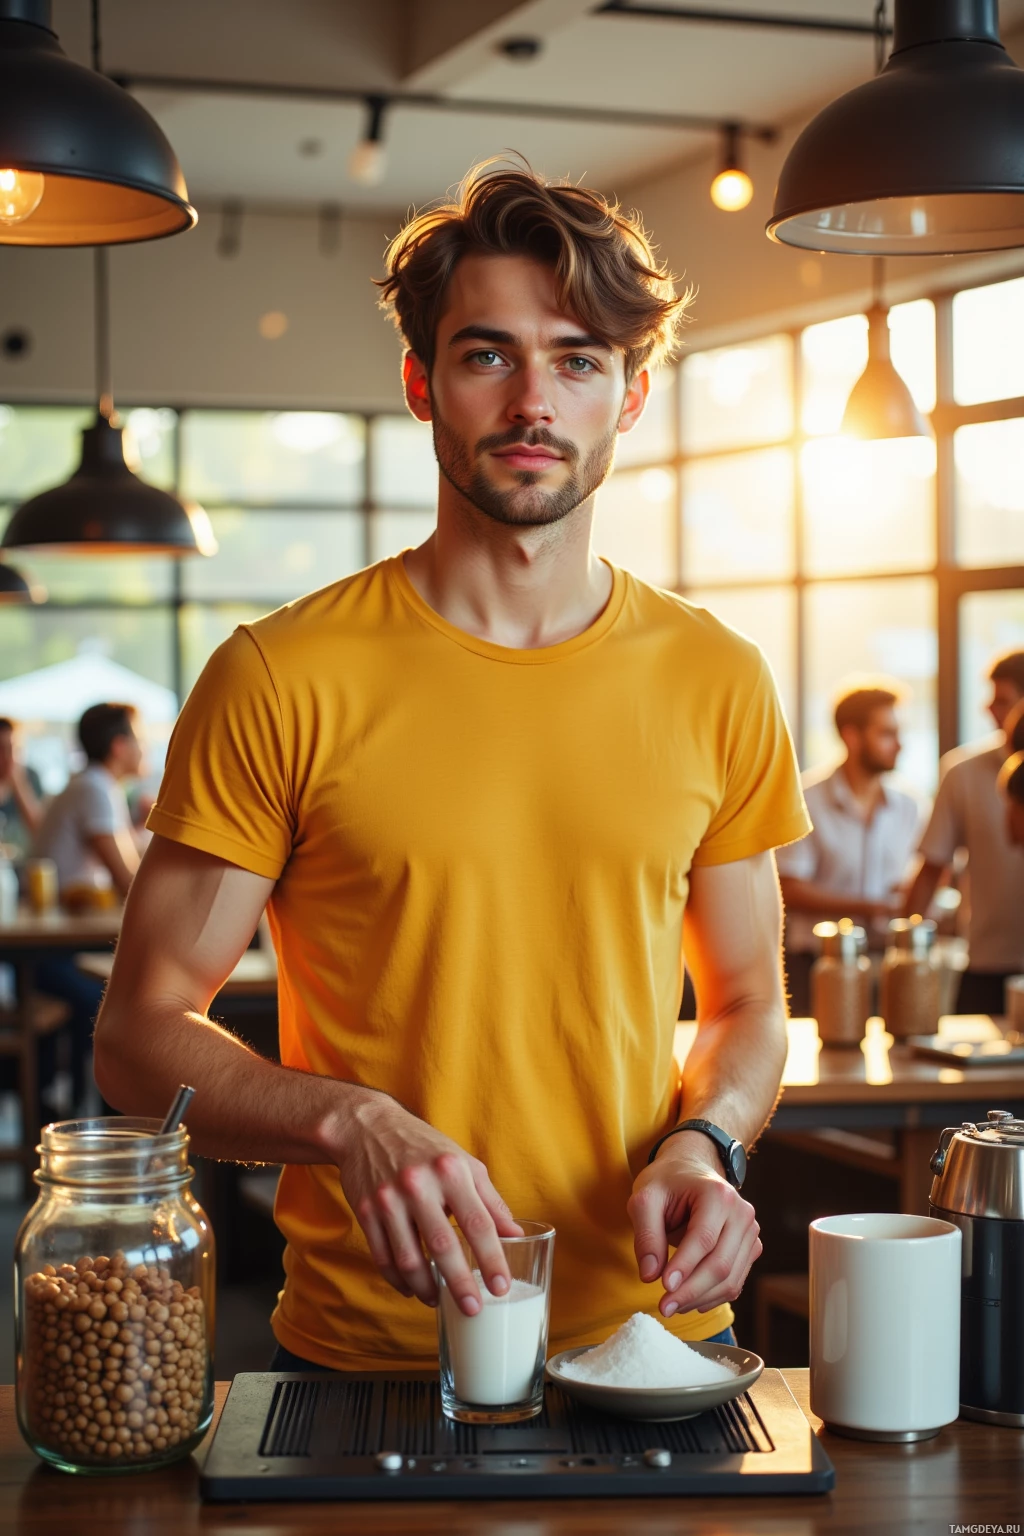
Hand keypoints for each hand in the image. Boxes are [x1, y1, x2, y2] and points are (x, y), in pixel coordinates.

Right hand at [332, 1088, 521, 1316]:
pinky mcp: (365, 1210)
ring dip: (426, 1287)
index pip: (478, 1223)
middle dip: (460, 1284)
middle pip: (442, 1245)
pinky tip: (412, 1288)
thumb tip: (516, 1235)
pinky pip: (382, 1256)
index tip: (501, 1287)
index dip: (492, 1259)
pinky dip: (398, 1279)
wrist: (368, 1127)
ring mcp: (389, 1198)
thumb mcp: (463, 1163)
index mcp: (451, 1171)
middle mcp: (419, 1184)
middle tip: (473, 1309)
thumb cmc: (424, 1148)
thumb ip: (490, 1201)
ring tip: (440, 1301)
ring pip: (408, 1257)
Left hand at [627, 1138, 760, 1317]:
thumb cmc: (667, 1182)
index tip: (662, 1288)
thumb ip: (645, 1234)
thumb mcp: (645, 1198)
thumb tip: (650, 1276)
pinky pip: (735, 1282)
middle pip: (720, 1264)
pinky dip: (713, 1297)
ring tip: (672, 1305)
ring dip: (700, 1298)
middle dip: (691, 1291)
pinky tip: (690, 1300)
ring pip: (731, 1279)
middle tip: (664, 1307)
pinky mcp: (750, 1247)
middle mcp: (742, 1213)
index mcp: (718, 1194)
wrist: (690, 1170)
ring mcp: (750, 1231)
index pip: (703, 1239)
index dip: (684, 1267)